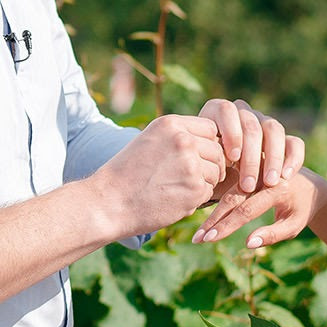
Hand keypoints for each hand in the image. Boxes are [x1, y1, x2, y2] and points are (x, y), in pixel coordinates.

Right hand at [98, 115, 228, 237]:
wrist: (109, 202)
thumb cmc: (127, 175)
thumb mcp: (150, 141)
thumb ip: (178, 136)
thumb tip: (214, 141)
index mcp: (171, 124)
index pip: (210, 128)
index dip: (206, 145)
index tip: (194, 158)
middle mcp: (183, 140)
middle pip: (217, 150)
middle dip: (208, 165)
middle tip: (185, 178)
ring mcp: (191, 164)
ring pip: (216, 171)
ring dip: (204, 182)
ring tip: (177, 188)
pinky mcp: (194, 188)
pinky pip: (210, 191)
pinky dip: (197, 198)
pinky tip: (175, 199)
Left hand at [195, 99, 304, 198]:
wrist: (224, 182)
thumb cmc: (207, 173)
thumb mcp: (203, 166)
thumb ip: (207, 159)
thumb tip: (216, 163)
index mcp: (219, 112)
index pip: (227, 111)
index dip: (232, 133)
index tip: (232, 159)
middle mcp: (244, 113)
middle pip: (252, 125)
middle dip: (251, 157)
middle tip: (248, 184)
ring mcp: (265, 123)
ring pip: (274, 130)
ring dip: (273, 157)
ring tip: (270, 182)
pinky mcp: (284, 139)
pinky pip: (294, 142)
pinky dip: (293, 158)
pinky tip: (286, 176)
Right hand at [195, 172, 316, 247]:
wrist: (310, 185)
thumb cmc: (301, 209)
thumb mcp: (293, 225)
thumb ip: (273, 234)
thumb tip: (248, 244)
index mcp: (279, 188)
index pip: (247, 209)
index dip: (227, 225)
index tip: (210, 239)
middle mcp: (265, 175)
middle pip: (233, 199)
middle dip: (214, 221)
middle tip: (198, 239)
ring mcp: (255, 169)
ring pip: (229, 192)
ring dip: (213, 213)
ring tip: (199, 233)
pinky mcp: (249, 168)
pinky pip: (230, 184)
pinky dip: (217, 201)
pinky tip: (204, 216)